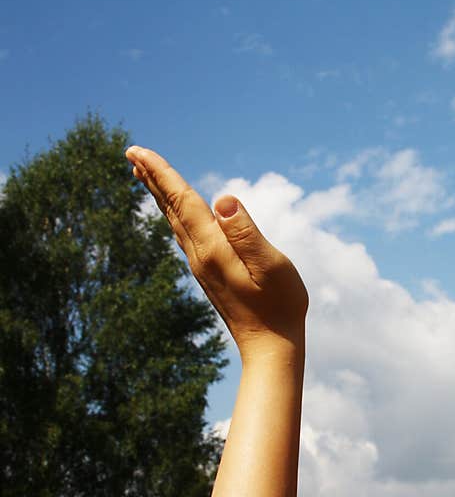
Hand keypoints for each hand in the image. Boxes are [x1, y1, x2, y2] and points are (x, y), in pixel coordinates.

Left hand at [125, 146, 307, 360]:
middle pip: (172, 209)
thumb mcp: (270, 264)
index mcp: (212, 248)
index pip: (183, 201)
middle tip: (132, 153)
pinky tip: (176, 214)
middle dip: (153, 179)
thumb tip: (222, 199)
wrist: (270, 346)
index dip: (162, 174)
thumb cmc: (280, 304)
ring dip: (161, 196)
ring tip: (147, 176)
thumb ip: (246, 231)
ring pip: (175, 223)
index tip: (138, 151)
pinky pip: (185, 235)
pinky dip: (175, 216)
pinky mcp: (209, 275)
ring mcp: (202, 267)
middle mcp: (200, 256)